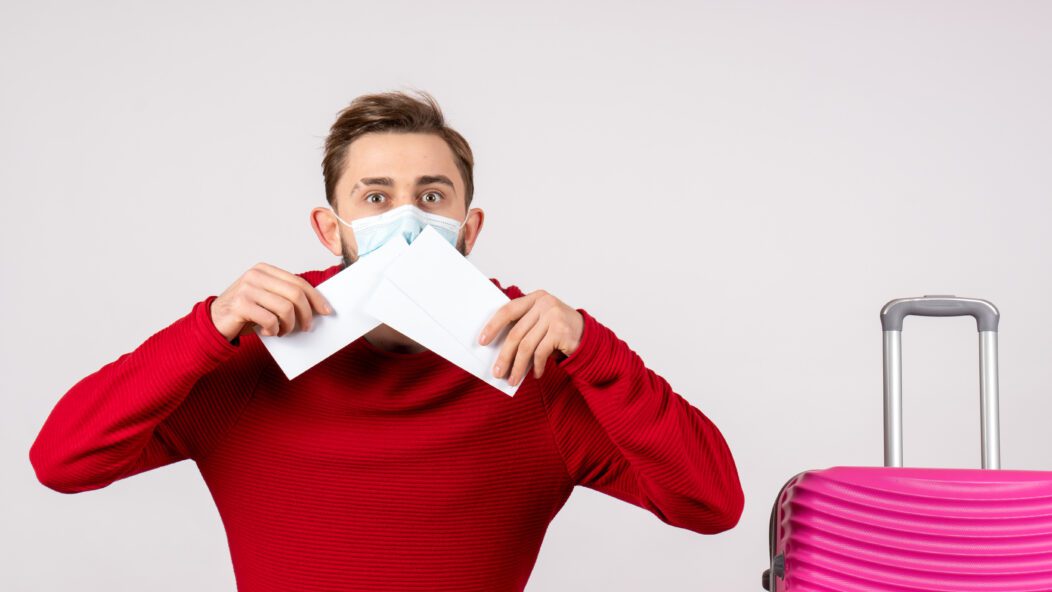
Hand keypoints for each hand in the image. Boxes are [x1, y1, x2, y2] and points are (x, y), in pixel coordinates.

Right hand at [210, 262, 332, 341]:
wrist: (214, 322)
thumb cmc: (245, 313)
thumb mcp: (266, 299)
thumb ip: (285, 296)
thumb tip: (317, 306)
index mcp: (264, 270)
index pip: (298, 282)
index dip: (316, 298)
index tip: (326, 311)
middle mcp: (255, 275)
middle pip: (295, 294)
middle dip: (306, 314)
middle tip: (307, 328)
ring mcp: (246, 289)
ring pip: (285, 308)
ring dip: (289, 325)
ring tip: (283, 331)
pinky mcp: (240, 305)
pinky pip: (270, 320)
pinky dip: (274, 330)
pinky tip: (268, 332)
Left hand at [478, 289, 583, 385]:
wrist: (589, 337)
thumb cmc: (559, 331)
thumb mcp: (541, 322)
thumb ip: (524, 327)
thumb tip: (499, 351)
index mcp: (536, 298)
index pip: (508, 310)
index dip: (493, 326)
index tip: (482, 341)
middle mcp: (545, 304)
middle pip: (516, 333)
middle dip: (504, 355)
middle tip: (497, 372)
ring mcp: (554, 316)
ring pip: (527, 346)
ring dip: (518, 366)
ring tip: (513, 379)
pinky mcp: (561, 331)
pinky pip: (541, 353)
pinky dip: (536, 366)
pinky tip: (536, 374)